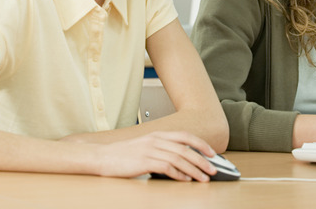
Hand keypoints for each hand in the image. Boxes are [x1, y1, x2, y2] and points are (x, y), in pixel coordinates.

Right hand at [94, 131, 218, 180]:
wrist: (101, 157)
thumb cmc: (122, 155)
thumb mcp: (144, 146)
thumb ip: (161, 149)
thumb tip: (180, 161)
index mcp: (157, 134)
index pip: (185, 136)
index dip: (201, 144)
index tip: (212, 153)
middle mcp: (156, 140)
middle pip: (186, 149)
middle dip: (202, 160)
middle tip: (213, 170)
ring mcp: (150, 150)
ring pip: (180, 158)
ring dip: (194, 169)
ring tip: (203, 178)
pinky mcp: (144, 161)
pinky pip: (167, 167)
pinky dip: (179, 174)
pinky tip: (185, 180)